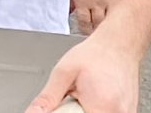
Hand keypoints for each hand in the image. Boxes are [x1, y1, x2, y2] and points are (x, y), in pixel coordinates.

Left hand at [24, 32, 139, 112]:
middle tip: (75, 95)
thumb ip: (47, 98)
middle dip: (74, 111)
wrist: (118, 45)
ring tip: (86, 94)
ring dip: (85, 109)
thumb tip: (33, 112)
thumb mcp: (63, 73)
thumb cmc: (94, 55)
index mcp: (101, 107)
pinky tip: (95, 97)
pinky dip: (96, 109)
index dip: (65, 112)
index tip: (63, 104)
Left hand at [69, 0, 118, 35]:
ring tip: (115, 31)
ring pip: (114, 17)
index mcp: (83, 1)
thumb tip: (70, 9)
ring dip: (113, 24)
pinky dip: (123, 10)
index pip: (85, 23)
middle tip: (102, 37)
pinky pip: (122, 3)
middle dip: (100, 32)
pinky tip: (125, 14)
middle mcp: (98, 1)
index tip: (87, 35)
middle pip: (100, 23)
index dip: (86, 31)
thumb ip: (71, 0)